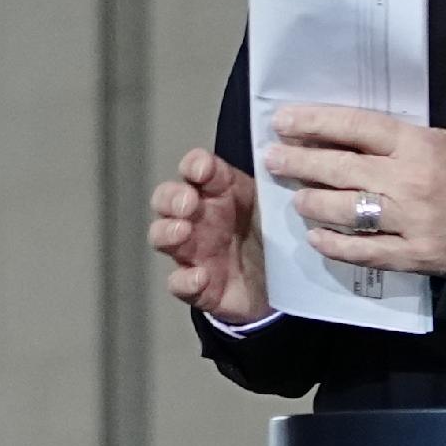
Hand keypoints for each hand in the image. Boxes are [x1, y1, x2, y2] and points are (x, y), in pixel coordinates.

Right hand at [149, 146, 267, 322]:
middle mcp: (199, 218)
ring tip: (183, 231)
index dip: (195, 165)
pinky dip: (185, 281)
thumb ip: (275, 184)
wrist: (283, 285)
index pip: (196, 169)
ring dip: (167, 232)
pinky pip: (179, 284)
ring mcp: (194, 252)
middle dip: (172, 197)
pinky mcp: (198, 287)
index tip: (203, 169)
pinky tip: (199, 277)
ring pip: (162, 237)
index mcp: (219, 192)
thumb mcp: (277, 205)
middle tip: (188, 202)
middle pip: (167, 199)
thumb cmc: (273, 235)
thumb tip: (282, 157)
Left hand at [259, 106, 445, 277]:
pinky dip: (334, 245)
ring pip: (343, 210)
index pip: (354, 127)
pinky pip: (363, 251)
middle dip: (299, 162)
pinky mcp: (413, 255)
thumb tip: (335, 136)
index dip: (313, 122)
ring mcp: (409, 220)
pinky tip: (317, 238)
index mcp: (417, 144)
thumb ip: (392, 141)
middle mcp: (408, 180)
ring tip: (298, 199)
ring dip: (312, 203)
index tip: (282, 121)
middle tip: (274, 159)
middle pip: (339, 167)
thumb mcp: (438, 141)